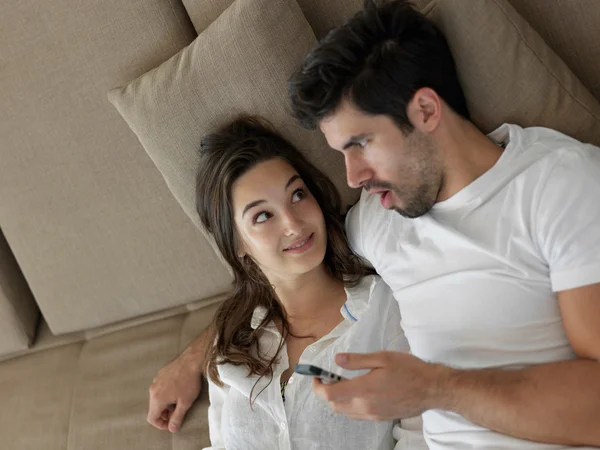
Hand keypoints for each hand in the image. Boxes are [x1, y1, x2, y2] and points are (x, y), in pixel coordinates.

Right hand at [147, 352, 202, 431]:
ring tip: (178, 401)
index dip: (161, 425)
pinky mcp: (160, 374)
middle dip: (164, 414)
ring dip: (165, 404)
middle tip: (176, 413)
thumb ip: (177, 418)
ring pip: (156, 398)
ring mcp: (156, 380)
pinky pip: (159, 388)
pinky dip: (165, 394)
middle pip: (153, 408)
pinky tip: (177, 390)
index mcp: (157, 399)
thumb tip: (172, 429)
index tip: (172, 423)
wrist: (191, 360)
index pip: (152, 419)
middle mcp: (153, 389)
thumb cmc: (189, 381)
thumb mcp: (185, 403)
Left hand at [313, 351, 451, 420]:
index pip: (329, 394)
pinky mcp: (380, 418)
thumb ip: (356, 360)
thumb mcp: (381, 357)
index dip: (317, 386)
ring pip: (344, 411)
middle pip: (334, 405)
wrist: (431, 389)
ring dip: (338, 399)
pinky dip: (350, 404)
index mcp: (363, 390)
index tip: (316, 375)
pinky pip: (357, 414)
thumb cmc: (408, 369)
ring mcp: (372, 415)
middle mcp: (365, 406)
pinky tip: (359, 391)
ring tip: (344, 383)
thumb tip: (336, 359)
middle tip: (330, 376)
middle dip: (327, 391)